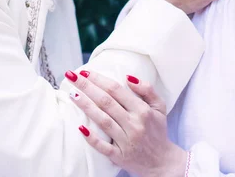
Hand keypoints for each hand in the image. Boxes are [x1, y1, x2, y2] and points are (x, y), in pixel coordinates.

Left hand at [66, 70, 187, 176]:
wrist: (163, 163)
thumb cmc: (157, 130)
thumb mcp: (159, 106)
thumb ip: (147, 89)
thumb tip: (128, 77)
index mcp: (142, 110)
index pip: (116, 90)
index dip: (99, 79)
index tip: (85, 71)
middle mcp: (134, 124)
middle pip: (106, 102)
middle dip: (87, 87)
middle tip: (72, 76)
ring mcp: (126, 141)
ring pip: (103, 121)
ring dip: (86, 106)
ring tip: (72, 94)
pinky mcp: (120, 157)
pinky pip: (103, 147)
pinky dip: (92, 138)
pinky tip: (80, 128)